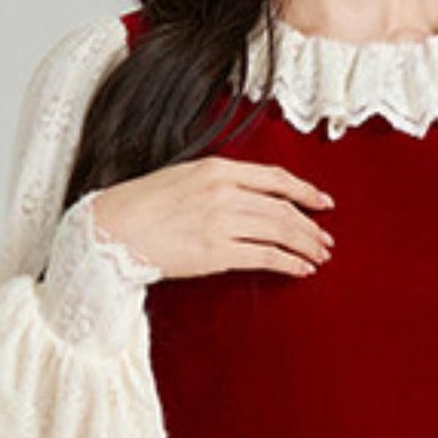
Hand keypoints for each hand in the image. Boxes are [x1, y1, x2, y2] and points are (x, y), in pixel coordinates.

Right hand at [85, 156, 335, 281]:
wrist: (112, 229)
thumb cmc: (141, 206)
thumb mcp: (183, 177)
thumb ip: (216, 182)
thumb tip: (246, 196)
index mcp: (216, 168)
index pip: (274, 177)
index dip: (304, 190)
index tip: (323, 202)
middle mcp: (224, 191)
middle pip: (283, 207)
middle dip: (310, 225)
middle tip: (325, 240)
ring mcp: (221, 222)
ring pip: (279, 230)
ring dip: (305, 245)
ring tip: (319, 256)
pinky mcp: (216, 252)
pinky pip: (265, 256)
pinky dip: (288, 262)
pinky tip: (300, 269)